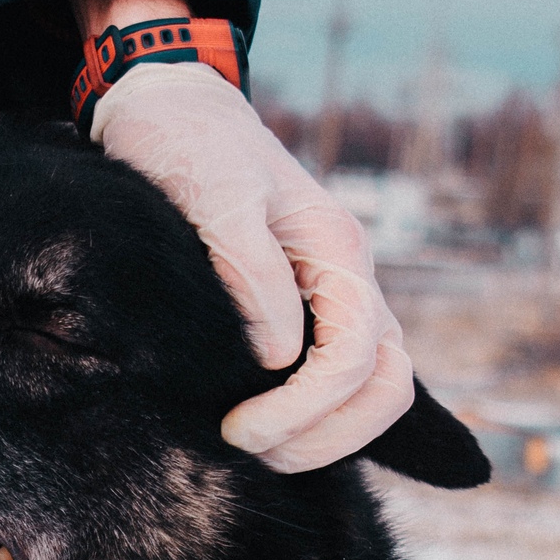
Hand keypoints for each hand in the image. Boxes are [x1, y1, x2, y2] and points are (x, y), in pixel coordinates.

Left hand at [76, 0, 414, 472]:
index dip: (304, 408)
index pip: (356, 359)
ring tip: (255, 446)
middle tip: (248, 447)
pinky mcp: (308, 311)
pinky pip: (340, 380)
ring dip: (324, 436)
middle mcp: (349, 278)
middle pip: (386, 387)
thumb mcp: (213, 196)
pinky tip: (263, 428)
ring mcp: (333, 298)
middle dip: (325, 436)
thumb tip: (278, 356)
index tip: (238, 428)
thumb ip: (250, 271)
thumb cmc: (187, 147)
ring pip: (373, 391)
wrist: (173, 111)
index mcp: (337, 250)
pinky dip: (313, 419)